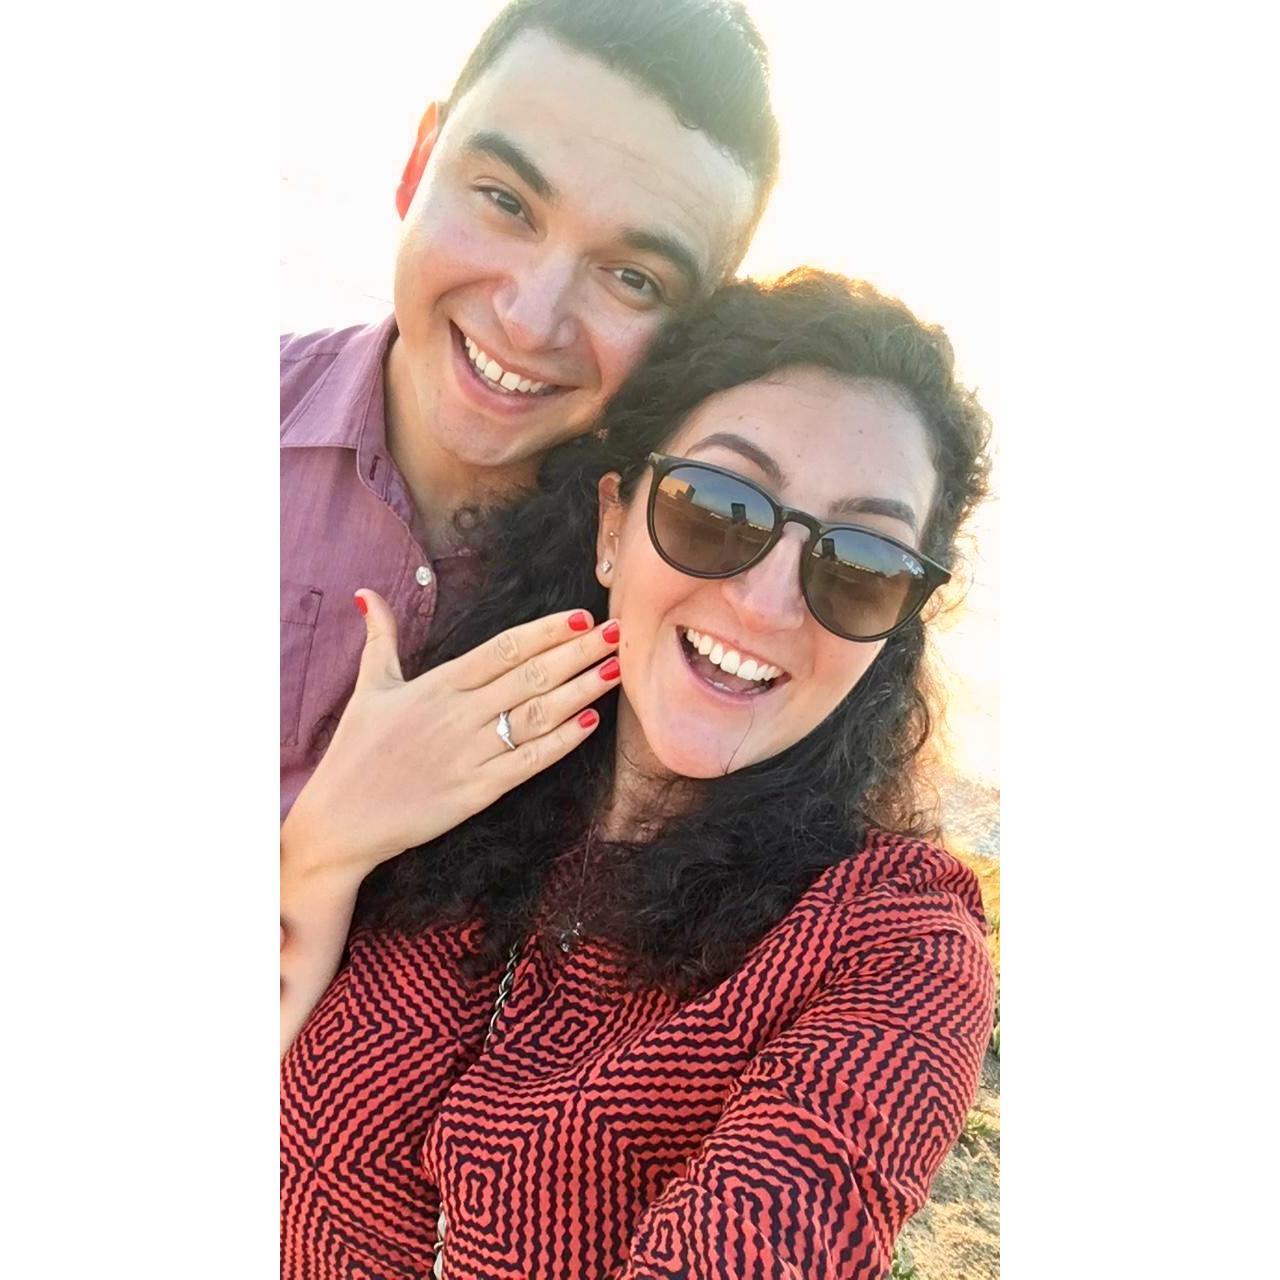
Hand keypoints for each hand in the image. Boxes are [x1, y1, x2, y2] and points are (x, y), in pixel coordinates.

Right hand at [281, 590, 620, 880]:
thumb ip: (380, 640)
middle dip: (578, 652)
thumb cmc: (355, 753)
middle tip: (619, 633)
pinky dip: (560, 743)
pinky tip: (589, 723)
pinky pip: (527, 763)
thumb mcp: (369, 689)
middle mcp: (457, 715)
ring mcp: (468, 754)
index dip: (545, 631)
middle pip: (530, 675)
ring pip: (536, 715)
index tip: (581, 615)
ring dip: (580, 691)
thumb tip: (368, 596)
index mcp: (436, 685)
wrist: (339, 822)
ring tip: (614, 671)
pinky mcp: (475, 792)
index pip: (502, 648)